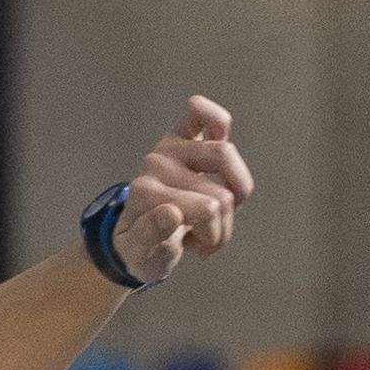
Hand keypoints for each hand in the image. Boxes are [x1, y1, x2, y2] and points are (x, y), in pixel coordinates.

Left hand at [106, 97, 252, 286]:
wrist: (137, 236)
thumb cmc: (143, 248)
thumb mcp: (139, 257)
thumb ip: (151, 237)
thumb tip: (172, 212)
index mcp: (145, 192)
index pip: (208, 209)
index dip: (212, 236)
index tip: (193, 247)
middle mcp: (156, 163)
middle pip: (221, 190)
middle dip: (222, 225)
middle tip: (204, 239)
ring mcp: (170, 146)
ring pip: (227, 156)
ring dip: (232, 195)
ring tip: (212, 213)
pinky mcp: (181, 135)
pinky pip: (202, 112)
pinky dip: (217, 119)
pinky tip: (220, 137)